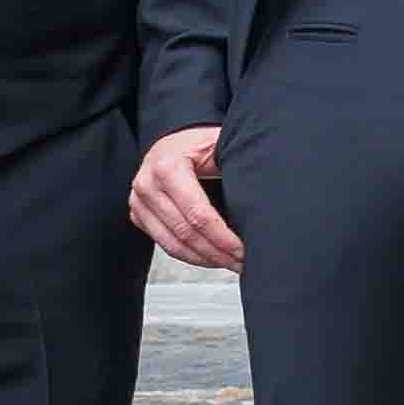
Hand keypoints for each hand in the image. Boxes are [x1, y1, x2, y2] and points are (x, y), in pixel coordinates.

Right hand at [133, 122, 241, 268]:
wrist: (173, 141)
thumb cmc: (198, 143)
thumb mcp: (219, 146)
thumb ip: (235, 167)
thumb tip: (265, 199)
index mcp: (167, 167)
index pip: (198, 214)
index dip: (222, 237)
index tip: (242, 250)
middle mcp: (147, 184)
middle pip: (185, 233)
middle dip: (216, 253)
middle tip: (240, 262)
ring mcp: (139, 201)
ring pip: (173, 245)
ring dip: (204, 259)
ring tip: (229, 263)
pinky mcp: (138, 214)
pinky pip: (164, 244)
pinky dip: (189, 255)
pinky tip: (210, 257)